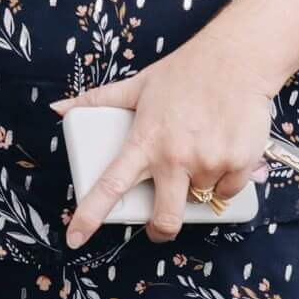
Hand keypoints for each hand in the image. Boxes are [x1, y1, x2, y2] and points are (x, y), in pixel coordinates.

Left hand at [54, 45, 273, 247]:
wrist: (235, 59)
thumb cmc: (183, 72)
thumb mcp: (136, 85)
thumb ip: (98, 101)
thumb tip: (59, 108)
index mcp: (143, 142)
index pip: (109, 186)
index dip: (89, 216)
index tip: (73, 238)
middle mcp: (174, 157)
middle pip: (165, 220)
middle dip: (160, 229)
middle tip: (160, 224)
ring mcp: (208, 163)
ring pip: (200, 200)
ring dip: (197, 187)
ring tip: (199, 152)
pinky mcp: (238, 164)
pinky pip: (228, 192)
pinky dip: (225, 181)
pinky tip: (223, 152)